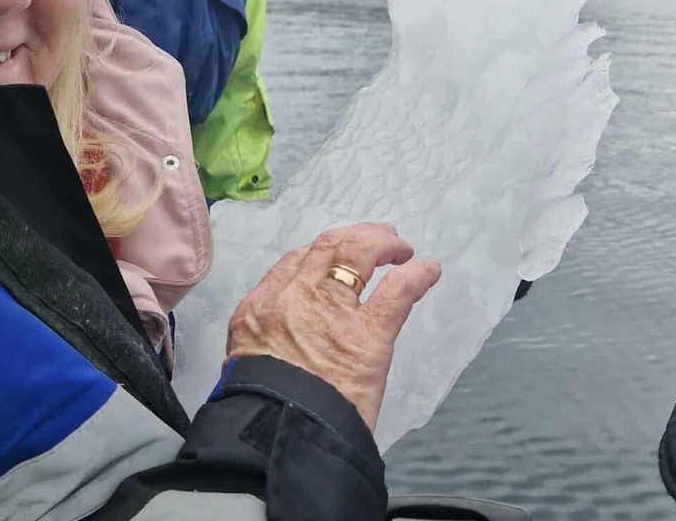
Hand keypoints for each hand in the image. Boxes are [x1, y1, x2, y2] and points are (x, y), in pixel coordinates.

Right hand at [226, 223, 441, 431]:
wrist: (277, 438)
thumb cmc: (261, 411)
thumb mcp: (245, 362)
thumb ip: (263, 340)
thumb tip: (278, 341)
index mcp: (261, 307)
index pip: (294, 261)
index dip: (321, 252)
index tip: (337, 254)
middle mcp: (294, 298)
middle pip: (328, 245)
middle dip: (356, 236)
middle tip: (379, 239)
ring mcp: (333, 312)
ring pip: (358, 252)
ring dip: (383, 243)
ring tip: (401, 248)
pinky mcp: (368, 335)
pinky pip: (397, 290)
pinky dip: (417, 275)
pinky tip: (429, 270)